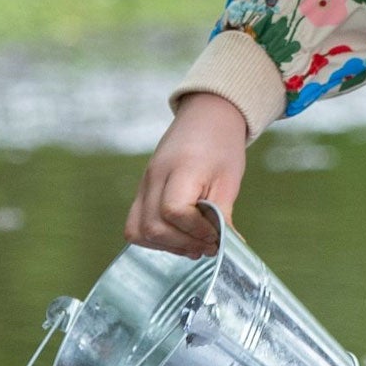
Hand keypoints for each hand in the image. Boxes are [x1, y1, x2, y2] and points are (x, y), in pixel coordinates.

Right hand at [125, 93, 248, 255]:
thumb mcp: (229, 179)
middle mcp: (154, 177)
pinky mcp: (141, 190)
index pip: (174, 210)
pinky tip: (179, 237)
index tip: (216, 236)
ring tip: (194, 245)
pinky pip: (135, 224)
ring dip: (166, 246)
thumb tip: (230, 246)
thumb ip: (223, 213)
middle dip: (181, 244)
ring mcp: (143, 184)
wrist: (206, 118)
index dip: (195, 230)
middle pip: (152, 226)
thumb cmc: (221, 146)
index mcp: (181, 168)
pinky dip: (153, 238)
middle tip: (208, 247)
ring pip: (137, 229)